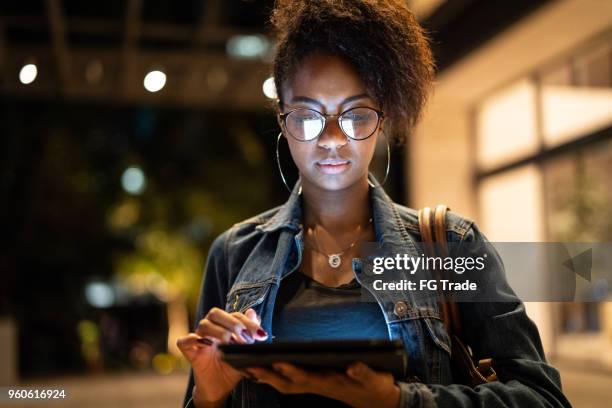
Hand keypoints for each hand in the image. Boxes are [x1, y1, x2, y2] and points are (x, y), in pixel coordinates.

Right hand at [176, 307, 267, 404]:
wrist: (221, 389)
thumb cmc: (233, 367)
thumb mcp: (245, 352)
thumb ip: (250, 334)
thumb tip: (253, 313)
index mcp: (224, 326)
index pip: (234, 315)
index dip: (247, 322)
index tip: (259, 335)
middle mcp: (211, 330)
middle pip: (215, 313)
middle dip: (232, 322)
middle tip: (244, 336)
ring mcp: (200, 340)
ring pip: (203, 325)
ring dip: (218, 331)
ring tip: (229, 343)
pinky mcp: (190, 353)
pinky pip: (183, 342)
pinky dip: (190, 339)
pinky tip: (203, 344)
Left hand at [245, 362, 399, 407]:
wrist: (376, 400)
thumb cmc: (375, 387)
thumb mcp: (375, 380)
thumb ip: (364, 374)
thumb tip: (353, 367)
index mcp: (331, 383)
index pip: (307, 378)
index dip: (292, 372)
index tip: (277, 363)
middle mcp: (318, 385)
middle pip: (287, 383)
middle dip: (268, 375)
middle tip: (247, 365)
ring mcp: (314, 385)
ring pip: (284, 384)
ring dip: (265, 376)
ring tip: (245, 365)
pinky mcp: (313, 382)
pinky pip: (288, 381)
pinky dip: (272, 375)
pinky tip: (259, 368)